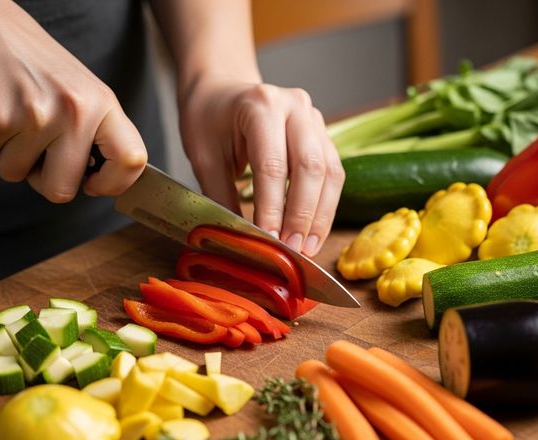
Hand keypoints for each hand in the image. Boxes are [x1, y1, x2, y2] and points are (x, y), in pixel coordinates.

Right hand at [0, 0, 146, 201]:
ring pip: (17, 174)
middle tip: (37, 151)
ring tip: (13, 118)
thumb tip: (104, 182)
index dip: (114, 184)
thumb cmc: (36, 65)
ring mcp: (36, 115)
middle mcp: (75, 110)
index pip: (131, 161)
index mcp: (103, 104)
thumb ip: (98, 135)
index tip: (93, 183)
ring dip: (9, 155)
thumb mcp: (83, 93)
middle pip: (62, 190)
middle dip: (43, 179)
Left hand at [179, 79, 344, 256]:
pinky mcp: (322, 136)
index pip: (273, 165)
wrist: (221, 90)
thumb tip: (242, 240)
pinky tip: (313, 232)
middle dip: (302, 215)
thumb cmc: (208, 119)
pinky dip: (325, 207)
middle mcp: (295, 107)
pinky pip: (333, 174)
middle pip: (310, 168)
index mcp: (260, 105)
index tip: (269, 240)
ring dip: (320, 216)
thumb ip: (222, 197)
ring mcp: (314, 119)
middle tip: (292, 249)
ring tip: (307, 248)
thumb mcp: (204, 157)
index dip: (273, 208)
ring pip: (330, 173)